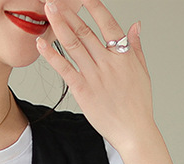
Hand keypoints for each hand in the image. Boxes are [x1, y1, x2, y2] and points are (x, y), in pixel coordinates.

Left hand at [36, 0, 153, 150]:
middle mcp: (108, 62)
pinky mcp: (83, 91)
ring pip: (73, 45)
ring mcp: (95, 76)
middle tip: (55, 0)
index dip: (94, 6)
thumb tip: (136, 25)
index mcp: (123, 55)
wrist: (133, 131)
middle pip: (85, 31)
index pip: (107, 23)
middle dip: (69, 12)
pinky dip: (52, 55)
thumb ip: (136, 46)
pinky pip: (65, 69)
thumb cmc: (138, 104)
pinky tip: (41, 43)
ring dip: (59, 26)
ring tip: (48, 10)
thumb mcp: (142, 71)